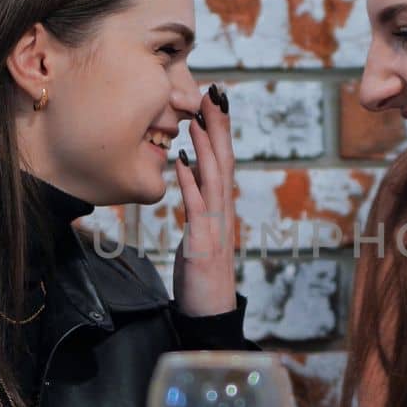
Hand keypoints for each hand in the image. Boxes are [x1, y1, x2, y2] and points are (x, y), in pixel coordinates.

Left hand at [173, 84, 236, 316]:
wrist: (209, 314)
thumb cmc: (201, 276)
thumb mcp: (199, 232)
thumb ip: (197, 203)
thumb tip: (189, 173)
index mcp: (221, 208)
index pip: (224, 160)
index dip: (220, 129)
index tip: (213, 99)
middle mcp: (223, 212)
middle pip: (225, 160)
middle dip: (218, 126)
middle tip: (213, 92)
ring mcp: (215, 227)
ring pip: (215, 178)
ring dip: (206, 146)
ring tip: (196, 118)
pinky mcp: (202, 243)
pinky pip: (197, 207)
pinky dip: (190, 181)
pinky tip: (181, 162)